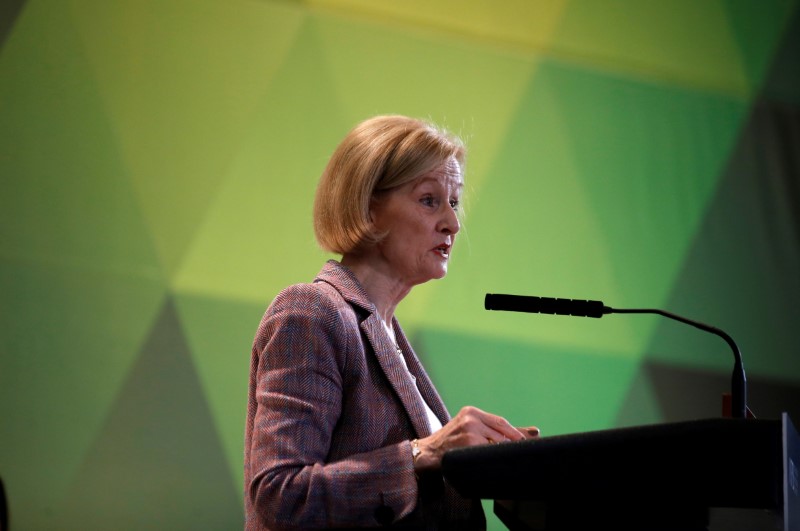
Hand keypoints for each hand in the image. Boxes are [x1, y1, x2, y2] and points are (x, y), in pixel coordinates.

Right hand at [413, 406, 539, 470]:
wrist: (428, 453)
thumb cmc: (452, 443)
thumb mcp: (472, 430)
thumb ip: (499, 430)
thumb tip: (535, 432)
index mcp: (471, 412)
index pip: (501, 422)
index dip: (516, 434)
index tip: (527, 442)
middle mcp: (470, 418)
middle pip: (501, 433)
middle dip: (511, 445)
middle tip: (518, 454)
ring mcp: (469, 430)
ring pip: (497, 444)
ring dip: (500, 453)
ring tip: (498, 460)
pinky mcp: (468, 443)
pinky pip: (488, 453)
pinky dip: (491, 459)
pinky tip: (489, 463)